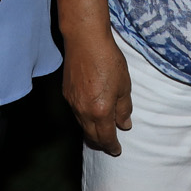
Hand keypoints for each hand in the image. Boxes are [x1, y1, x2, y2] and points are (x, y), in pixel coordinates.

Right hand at [61, 30, 131, 154]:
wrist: (84, 40)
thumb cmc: (108, 59)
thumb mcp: (124, 85)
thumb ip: (124, 108)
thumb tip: (124, 124)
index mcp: (100, 111)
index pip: (106, 137)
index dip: (112, 146)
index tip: (116, 150)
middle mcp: (83, 111)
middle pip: (91, 136)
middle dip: (101, 143)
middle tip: (109, 146)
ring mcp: (73, 103)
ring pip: (82, 125)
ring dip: (92, 132)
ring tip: (100, 132)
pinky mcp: (67, 93)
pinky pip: (76, 113)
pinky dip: (84, 119)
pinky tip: (90, 114)